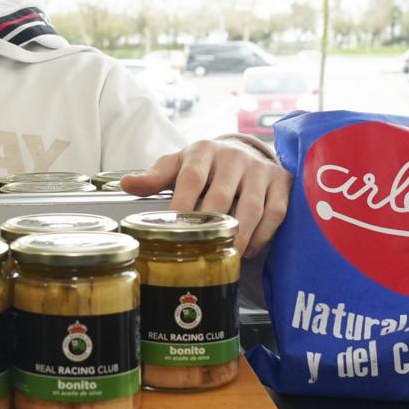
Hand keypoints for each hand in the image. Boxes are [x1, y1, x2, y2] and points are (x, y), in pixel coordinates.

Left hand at [120, 139, 291, 257]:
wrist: (244, 151)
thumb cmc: (205, 165)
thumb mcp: (178, 166)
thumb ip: (155, 178)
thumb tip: (126, 185)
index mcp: (202, 151)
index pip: (191, 178)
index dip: (183, 204)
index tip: (174, 230)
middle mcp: (233, 157)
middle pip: (221, 196)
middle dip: (211, 227)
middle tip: (201, 252)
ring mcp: (260, 169)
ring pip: (251, 207)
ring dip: (240, 236)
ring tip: (227, 256)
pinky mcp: (282, 181)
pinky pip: (275, 213)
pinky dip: (263, 235)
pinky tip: (249, 249)